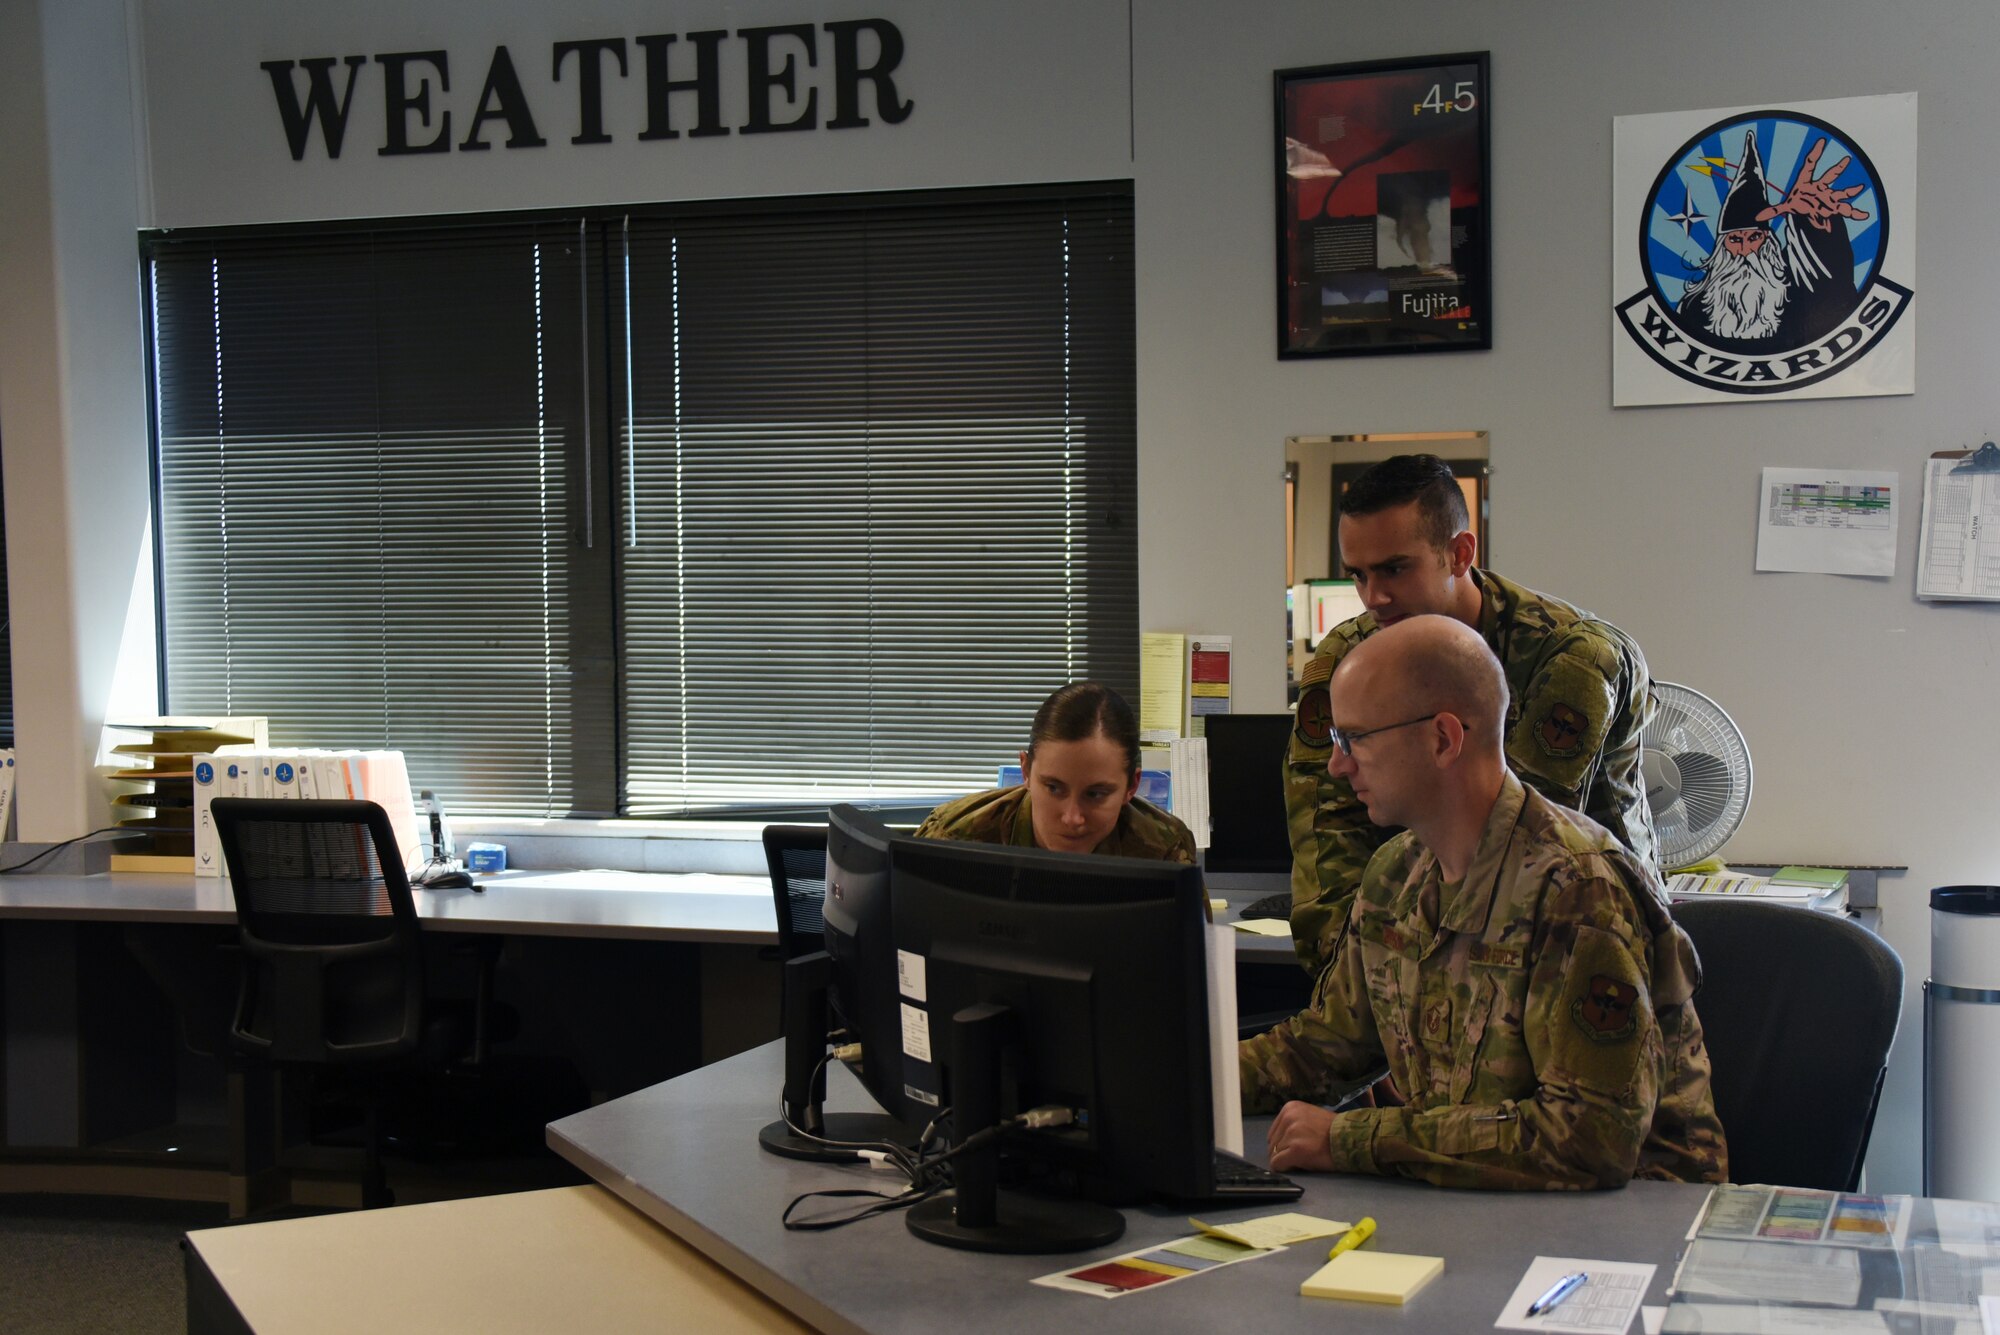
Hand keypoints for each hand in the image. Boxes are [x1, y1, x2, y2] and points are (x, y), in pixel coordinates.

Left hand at [1267, 1100, 1335, 1171]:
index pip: (1274, 1132)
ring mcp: (1291, 1134)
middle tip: (1299, 1156)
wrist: (1352, 1138)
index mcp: (1290, 1107)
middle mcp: (1288, 1118)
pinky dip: (1285, 1168)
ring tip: (1303, 1158)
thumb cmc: (1333, 1131)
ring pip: (1274, 1154)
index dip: (1282, 1143)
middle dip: (1282, 1152)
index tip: (1294, 1148)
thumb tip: (1278, 1143)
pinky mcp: (1295, 1150)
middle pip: (1272, 1143)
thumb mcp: (1308, 1118)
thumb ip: (1292, 1125)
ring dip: (1286, 1160)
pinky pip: (1278, 1164)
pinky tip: (1297, 1165)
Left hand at [1755, 137, 1869, 232]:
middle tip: (1846, 159)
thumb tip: (1757, 218)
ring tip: (1859, 187)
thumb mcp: (1785, 208)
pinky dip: (1856, 213)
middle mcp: (1820, 187)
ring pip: (1841, 191)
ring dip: (1851, 190)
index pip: (1810, 165)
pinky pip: (1846, 209)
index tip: (1821, 141)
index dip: (1815, 153)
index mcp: (1807, 182)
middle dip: (1837, 168)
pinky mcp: (1834, 206)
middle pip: (1829, 176)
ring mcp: (1829, 196)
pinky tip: (1864, 215)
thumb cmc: (1798, 203)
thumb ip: (1773, 211)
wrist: (1809, 210)